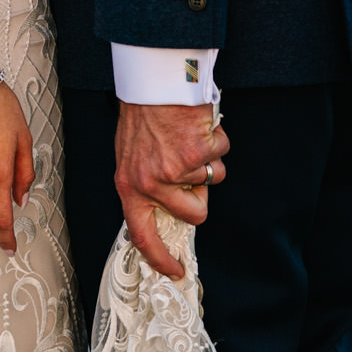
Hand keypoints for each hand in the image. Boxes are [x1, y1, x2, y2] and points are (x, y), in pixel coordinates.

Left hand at [114, 102, 228, 280]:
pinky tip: (198, 125)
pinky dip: (216, 139)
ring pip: (212, 182)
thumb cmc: (142, 115)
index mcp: (130, 186)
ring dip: (208, 160)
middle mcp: (152, 182)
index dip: (160, 257)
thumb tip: (171, 210)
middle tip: (192, 169)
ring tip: (189, 138)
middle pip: (194, 214)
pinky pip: (220, 154)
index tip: (174, 270)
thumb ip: (148, 185)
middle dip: (202, 195)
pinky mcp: (197, 152)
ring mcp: (176, 169)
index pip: (143, 235)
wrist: (152, 81)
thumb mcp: (131, 157)